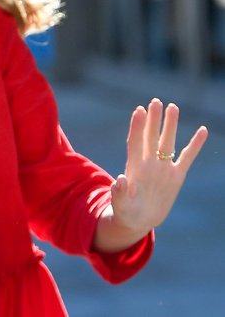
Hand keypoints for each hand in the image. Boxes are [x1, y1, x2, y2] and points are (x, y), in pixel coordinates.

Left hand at [97, 99, 207, 250]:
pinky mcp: (176, 176)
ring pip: (168, 142)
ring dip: (170, 125)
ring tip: (173, 106)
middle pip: (151, 137)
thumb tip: (119, 179)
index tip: (139, 110)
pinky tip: (202, 130)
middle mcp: (149, 163)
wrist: (138, 220)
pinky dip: (195, 144)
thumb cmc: (126, 211)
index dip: (137, 127)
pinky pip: (187, 157)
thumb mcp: (121, 204)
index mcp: (134, 167)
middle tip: (156, 101)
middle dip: (153, 120)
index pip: (135, 142)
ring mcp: (163, 168)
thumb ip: (120, 192)